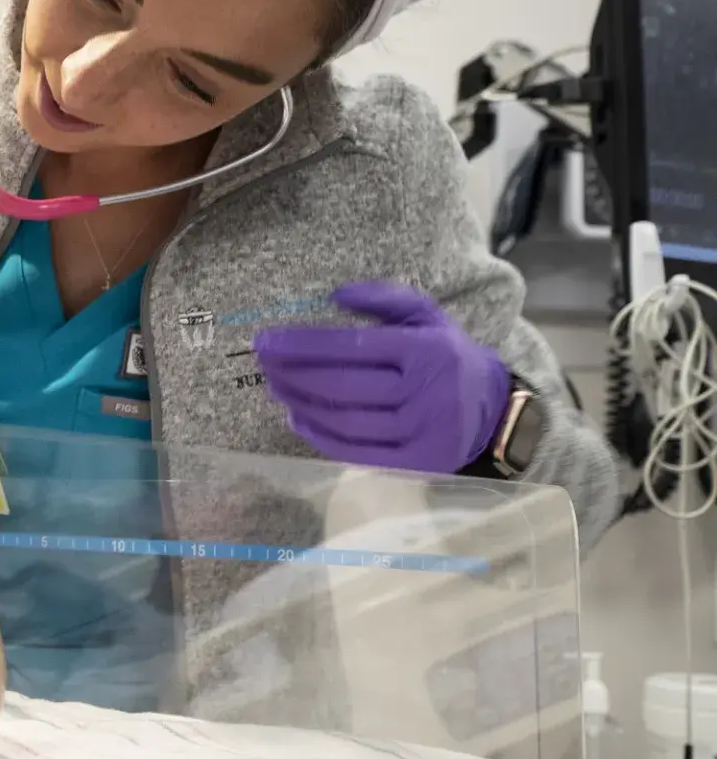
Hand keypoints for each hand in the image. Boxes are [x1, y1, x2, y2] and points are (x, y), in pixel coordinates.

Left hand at [253, 281, 511, 473]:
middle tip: (265, 365)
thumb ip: (384, 298)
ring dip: (300, 404)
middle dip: (293, 375)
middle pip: (342, 386)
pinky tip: (298, 419)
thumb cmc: (447, 357)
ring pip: (344, 420)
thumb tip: (334, 295)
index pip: (351, 347)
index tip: (266, 341)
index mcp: (425, 350)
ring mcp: (419, 431)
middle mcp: (423, 391)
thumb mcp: (427, 317)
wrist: (493, 411)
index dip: (302, 345)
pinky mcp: (415, 464)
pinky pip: (356, 452)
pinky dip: (319, 437)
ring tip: (276, 389)